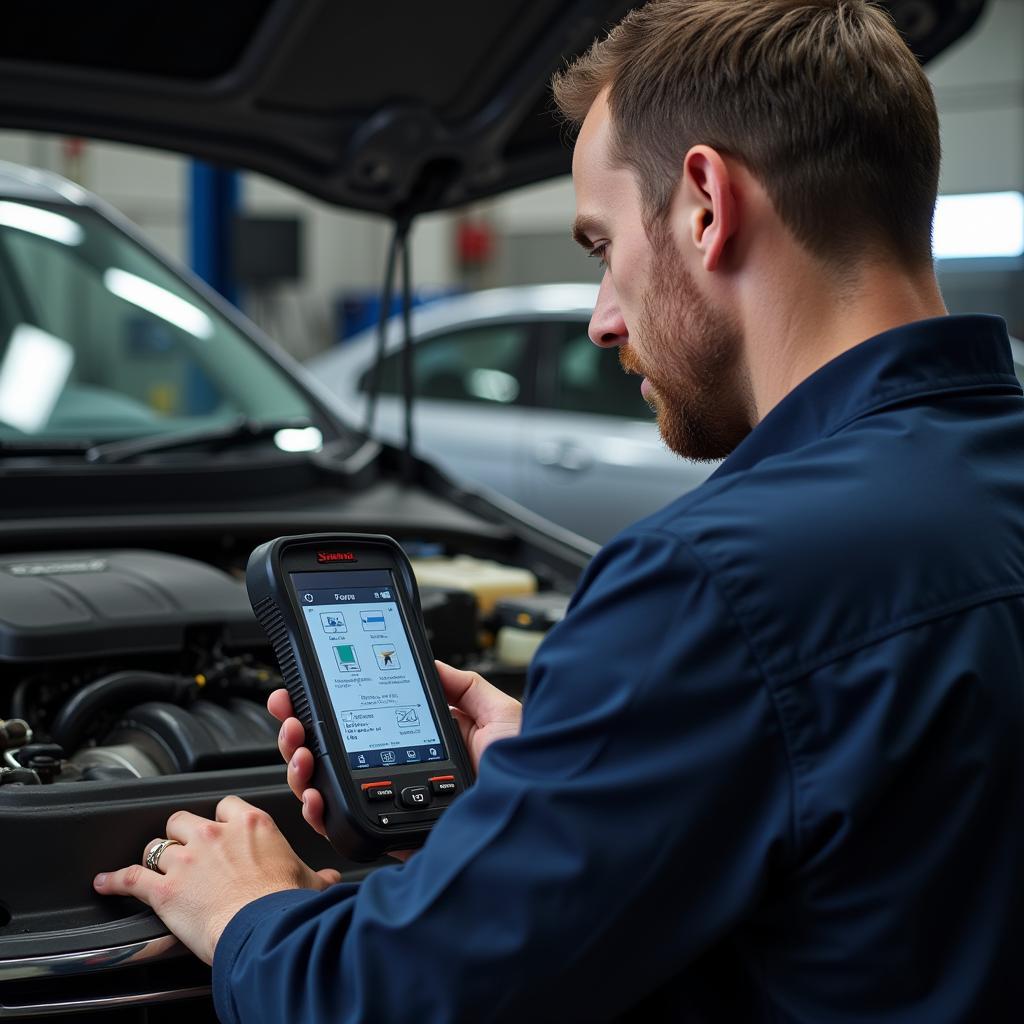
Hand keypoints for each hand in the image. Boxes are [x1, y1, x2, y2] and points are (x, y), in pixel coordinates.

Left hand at [93, 796, 340, 964]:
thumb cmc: (285, 903)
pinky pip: (130, 877)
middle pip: (184, 818)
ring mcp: (186, 858)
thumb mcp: (308, 883)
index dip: (221, 819)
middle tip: (188, 852)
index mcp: (250, 825)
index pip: (227, 805)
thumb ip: (317, 876)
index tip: (223, 831)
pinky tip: (106, 882)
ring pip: (158, 844)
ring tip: (155, 867)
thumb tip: (333, 879)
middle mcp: (214, 834)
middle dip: (183, 834)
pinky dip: (115, 881)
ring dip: (156, 857)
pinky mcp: (163, 887)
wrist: (263, 927)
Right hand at [267, 661, 522, 837]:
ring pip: (329, 787)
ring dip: (301, 762)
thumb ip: (466, 687)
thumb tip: (434, 665)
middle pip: (337, 754)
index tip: (308, 690)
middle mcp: (402, 776)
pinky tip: (313, 786)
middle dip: (303, 731)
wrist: (538, 820)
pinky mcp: (388, 835)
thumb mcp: (502, 715)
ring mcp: (391, 807)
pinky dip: (317, 806)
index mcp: (424, 747)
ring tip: (299, 744)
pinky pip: (341, 825)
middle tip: (290, 713)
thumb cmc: (528, 776)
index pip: (366, 724)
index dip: (333, 708)